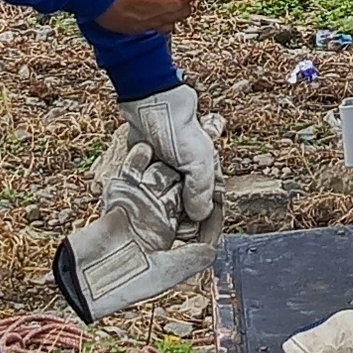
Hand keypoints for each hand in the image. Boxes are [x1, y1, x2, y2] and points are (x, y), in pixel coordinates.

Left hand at [122, 81, 222, 226]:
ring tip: (155, 222)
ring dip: (160, 215)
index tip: (201, 244)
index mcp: (207, 178)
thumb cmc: (180, 131)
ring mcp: (167, 178)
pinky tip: (140, 207)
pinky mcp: (147, 175)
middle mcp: (188, 180)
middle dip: (180, 225)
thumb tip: (199, 217)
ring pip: (165, 207)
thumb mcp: (199, 163)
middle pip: (187, 214)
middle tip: (171, 236)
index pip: (211, 210)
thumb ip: (201, 192)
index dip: (208, 228)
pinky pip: (146, 195)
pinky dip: (143, 201)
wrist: (152, 108)